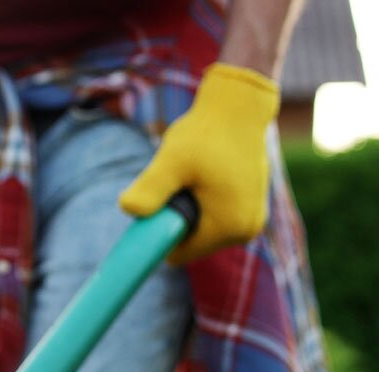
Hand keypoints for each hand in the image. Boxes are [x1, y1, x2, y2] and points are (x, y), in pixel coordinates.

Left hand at [119, 63, 278, 263]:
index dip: (157, 233)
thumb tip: (128, 210)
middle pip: (188, 243)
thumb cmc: (205, 133)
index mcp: (230, 228)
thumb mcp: (172, 161)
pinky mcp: (248, 209)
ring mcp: (250, 221)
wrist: (237, 110)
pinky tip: (202, 175)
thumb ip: (151, 188)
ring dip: (185, 208)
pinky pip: (210, 217)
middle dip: (173, 217)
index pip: (178, 254)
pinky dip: (198, 201)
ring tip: (192, 176)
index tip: (153, 203)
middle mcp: (246, 231)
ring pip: (197, 229)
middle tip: (176, 181)